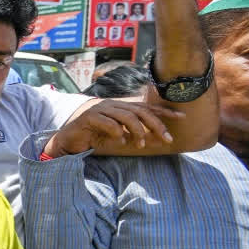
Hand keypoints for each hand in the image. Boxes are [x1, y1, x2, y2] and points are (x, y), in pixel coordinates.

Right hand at [44, 99, 183, 156]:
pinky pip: (108, 122)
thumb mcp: (118, 136)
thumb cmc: (93, 137)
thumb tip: (157, 140)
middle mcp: (112, 105)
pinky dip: (117, 132)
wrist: (67, 141)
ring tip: (141, 144)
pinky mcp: (89, 117)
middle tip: (166, 138)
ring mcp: (100, 109)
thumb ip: (135, 135)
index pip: (146, 107)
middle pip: (140, 111)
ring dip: (137, 131)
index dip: (164, 111)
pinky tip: (120, 141)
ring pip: (126, 116)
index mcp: (120, 107)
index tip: (181, 117)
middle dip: (156, 124)